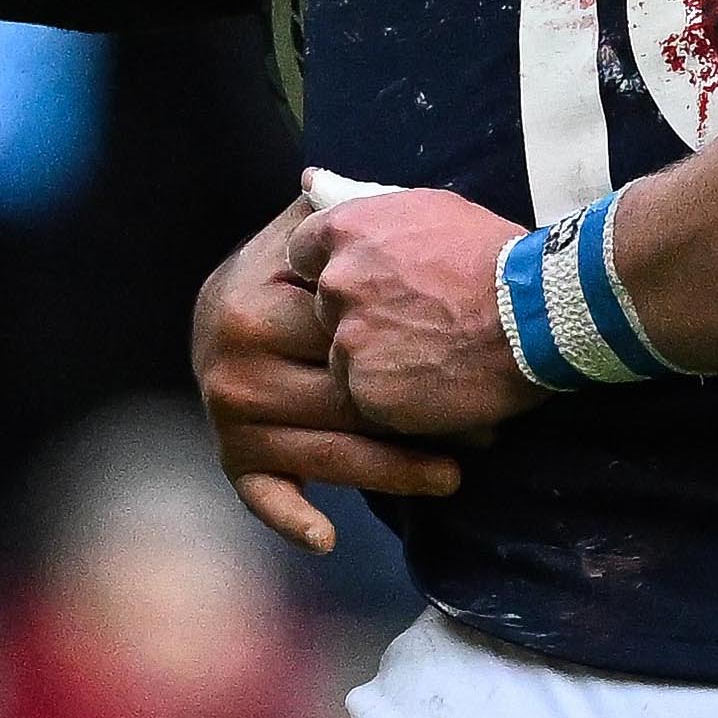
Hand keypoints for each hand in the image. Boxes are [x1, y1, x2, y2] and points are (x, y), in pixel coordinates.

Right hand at [191, 198, 462, 550]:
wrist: (235, 302)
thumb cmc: (307, 261)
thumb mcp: (318, 228)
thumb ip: (333, 212)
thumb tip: (321, 179)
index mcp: (255, 297)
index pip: (345, 335)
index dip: (413, 347)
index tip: (478, 362)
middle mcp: (233, 359)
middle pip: (343, 399)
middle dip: (419, 417)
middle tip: (488, 431)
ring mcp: (229, 412)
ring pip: (325, 450)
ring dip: (392, 472)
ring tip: (454, 475)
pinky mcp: (234, 456)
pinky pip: (264, 495)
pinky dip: (292, 518)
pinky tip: (328, 538)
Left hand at [289, 176, 545, 438]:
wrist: (539, 313)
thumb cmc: (494, 254)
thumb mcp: (430, 208)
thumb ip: (363, 204)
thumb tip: (308, 179)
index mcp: (348, 232)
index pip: (302, 254)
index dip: (334, 269)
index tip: (369, 282)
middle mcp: (338, 283)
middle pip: (326, 308)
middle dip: (359, 315)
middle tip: (413, 320)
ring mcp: (350, 339)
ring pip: (344, 356)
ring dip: (376, 358)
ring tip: (431, 354)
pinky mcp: (368, 389)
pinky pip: (367, 396)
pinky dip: (394, 395)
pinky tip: (434, 381)